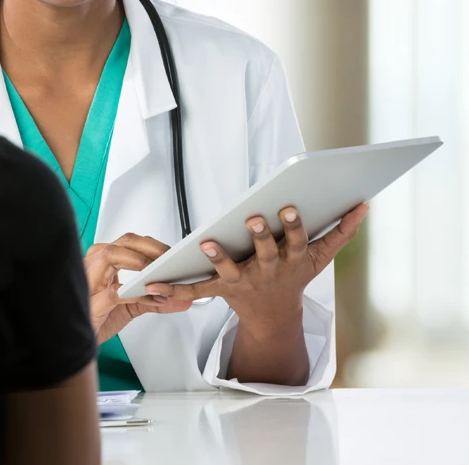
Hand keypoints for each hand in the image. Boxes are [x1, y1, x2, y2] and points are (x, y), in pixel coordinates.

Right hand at [84, 233, 192, 342]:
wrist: (76, 341)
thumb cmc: (97, 318)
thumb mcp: (130, 307)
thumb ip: (154, 300)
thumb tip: (182, 298)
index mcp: (102, 262)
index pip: (128, 242)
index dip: (152, 245)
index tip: (171, 254)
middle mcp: (94, 265)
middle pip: (122, 243)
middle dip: (149, 248)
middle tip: (169, 260)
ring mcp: (90, 281)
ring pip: (111, 255)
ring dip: (139, 262)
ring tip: (158, 275)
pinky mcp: (91, 302)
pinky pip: (114, 292)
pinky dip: (135, 294)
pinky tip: (150, 299)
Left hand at [145, 203, 368, 333]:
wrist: (274, 316)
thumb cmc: (295, 274)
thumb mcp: (321, 257)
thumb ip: (342, 232)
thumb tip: (363, 205)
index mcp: (292, 260)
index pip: (294, 241)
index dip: (292, 226)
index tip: (288, 208)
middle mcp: (269, 271)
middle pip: (265, 252)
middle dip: (261, 236)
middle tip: (252, 218)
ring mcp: (245, 281)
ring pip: (231, 269)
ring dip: (219, 257)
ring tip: (207, 243)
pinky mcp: (223, 290)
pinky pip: (199, 288)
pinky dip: (178, 289)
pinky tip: (158, 283)